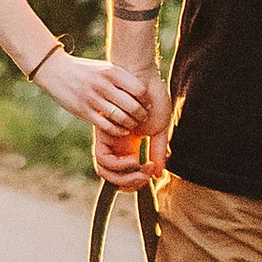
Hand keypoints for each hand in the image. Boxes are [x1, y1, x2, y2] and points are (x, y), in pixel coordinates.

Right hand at [33, 52, 152, 135]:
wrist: (55, 70)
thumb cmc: (85, 70)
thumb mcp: (103, 68)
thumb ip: (121, 78)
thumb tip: (143, 93)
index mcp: (110, 72)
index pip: (138, 89)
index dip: (146, 100)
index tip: (147, 105)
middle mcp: (102, 84)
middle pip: (131, 105)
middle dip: (141, 115)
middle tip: (143, 118)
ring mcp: (92, 98)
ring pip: (120, 117)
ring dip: (130, 124)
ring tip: (133, 125)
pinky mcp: (83, 111)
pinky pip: (107, 126)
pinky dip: (118, 131)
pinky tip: (122, 130)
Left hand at [91, 67, 170, 182]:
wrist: (141, 78)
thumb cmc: (153, 100)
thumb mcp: (159, 129)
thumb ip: (157, 151)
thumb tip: (158, 174)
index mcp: (131, 144)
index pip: (126, 173)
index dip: (134, 182)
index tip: (149, 177)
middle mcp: (118, 144)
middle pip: (113, 177)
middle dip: (130, 182)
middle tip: (146, 178)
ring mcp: (109, 138)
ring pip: (106, 170)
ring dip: (125, 175)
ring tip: (142, 168)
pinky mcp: (101, 132)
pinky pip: (102, 158)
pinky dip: (118, 163)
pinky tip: (134, 158)